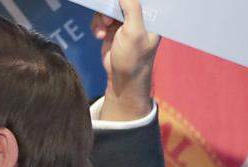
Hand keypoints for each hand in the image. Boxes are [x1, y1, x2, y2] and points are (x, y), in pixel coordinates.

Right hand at [91, 0, 159, 120]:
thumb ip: (132, 9)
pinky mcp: (112, 29)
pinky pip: (100, 18)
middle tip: (107, 19)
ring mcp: (124, 22)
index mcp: (150, 14)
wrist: (122, 79)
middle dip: (109, 8)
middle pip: (120, 2)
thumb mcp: (134, 31)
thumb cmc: (134, 58)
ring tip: (102, 31)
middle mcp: (138, 16)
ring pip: (107, 8)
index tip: (115, 4)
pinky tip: (99, 36)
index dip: (125, 0)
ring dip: (100, 18)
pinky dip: (97, 26)